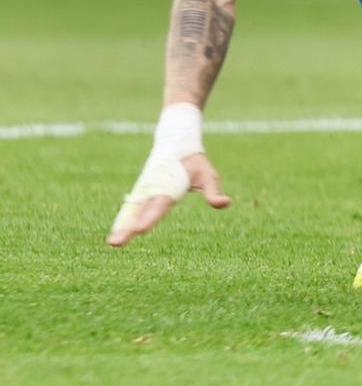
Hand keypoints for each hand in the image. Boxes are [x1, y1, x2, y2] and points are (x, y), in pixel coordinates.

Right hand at [107, 151, 230, 245]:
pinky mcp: (140, 194)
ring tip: (112, 243)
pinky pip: (130, 210)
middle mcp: (152, 191)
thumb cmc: (195, 162)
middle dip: (127, 227)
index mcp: (169, 187)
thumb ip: (213, 191)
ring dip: (121, 227)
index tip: (139, 230)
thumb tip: (225, 203)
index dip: (149, 218)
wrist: (176, 142)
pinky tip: (115, 236)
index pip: (158, 205)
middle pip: (139, 212)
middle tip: (115, 243)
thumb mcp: (208, 175)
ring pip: (130, 212)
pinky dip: (122, 221)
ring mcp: (143, 192)